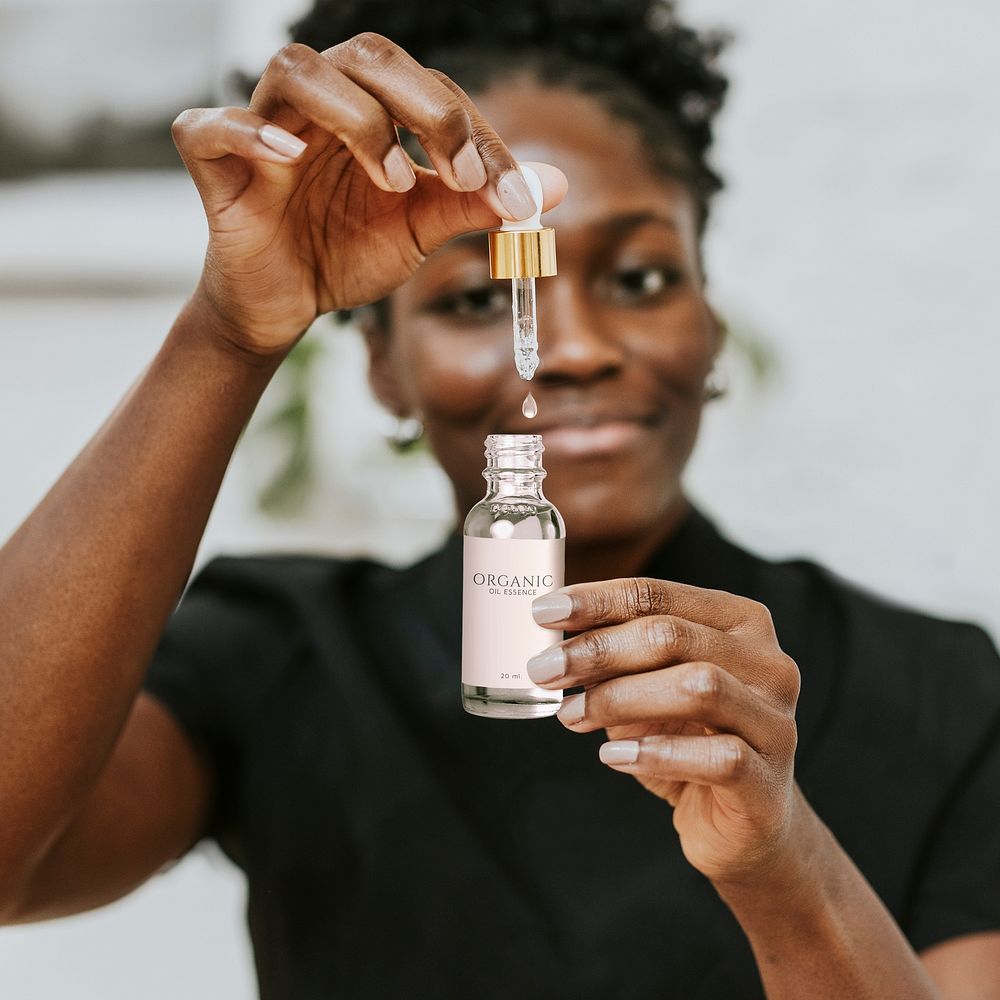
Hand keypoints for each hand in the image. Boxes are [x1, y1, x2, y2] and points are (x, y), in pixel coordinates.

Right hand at [171, 32, 566, 355]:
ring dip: (356, 119)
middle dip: (428, 110)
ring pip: (298, 70)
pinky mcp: (213, 159)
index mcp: (373, 110)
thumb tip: (554, 188)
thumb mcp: (419, 230)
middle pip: (370, 57)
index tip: (513, 196)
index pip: (433, 92)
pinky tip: (289, 158)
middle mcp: (321, 103)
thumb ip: (476, 202)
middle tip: (461, 174)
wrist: (284, 304)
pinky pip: (212, 126)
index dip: (478, 136)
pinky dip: (250, 133)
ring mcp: (264, 124)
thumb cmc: (345, 253)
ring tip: (392, 180)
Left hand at [528, 578, 800, 885]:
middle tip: (545, 670)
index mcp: (740, 623)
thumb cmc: (687, 741)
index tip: (544, 613)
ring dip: (619, 698)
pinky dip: (655, 753)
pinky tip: (613, 755)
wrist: (740, 827)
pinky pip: (716, 758)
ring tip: (571, 716)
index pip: (659, 595)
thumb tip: (551, 634)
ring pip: (697, 687)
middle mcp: (769, 663)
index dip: (597, 600)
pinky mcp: (769, 782)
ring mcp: (776, 722)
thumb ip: (616, 655)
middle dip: (598, 650)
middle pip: (672, 636)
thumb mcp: (648, 686)